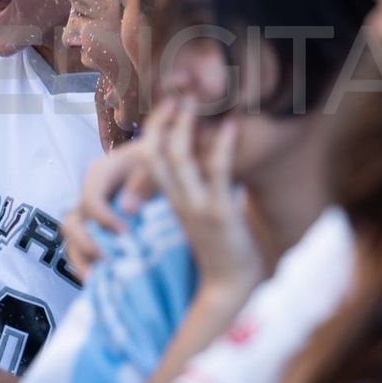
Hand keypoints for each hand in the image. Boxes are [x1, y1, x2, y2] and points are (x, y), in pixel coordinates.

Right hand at [61, 140, 154, 277]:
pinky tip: (103, 279)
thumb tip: (126, 209)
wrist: (173, 170)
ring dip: (83, 261)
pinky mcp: (98, 231)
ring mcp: (92, 215)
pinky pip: (81, 252)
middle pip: (73, 222)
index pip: (89, 199)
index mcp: (101, 174)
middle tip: (109, 259)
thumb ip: (145, 179)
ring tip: (100, 277)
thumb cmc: (164, 162)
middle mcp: (91, 194)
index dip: (102, 219)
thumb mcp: (158, 162)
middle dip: (87, 244)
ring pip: (72, 241)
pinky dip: (88, 266)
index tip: (124, 233)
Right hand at [143, 98, 260, 295]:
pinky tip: (231, 126)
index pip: (150, 161)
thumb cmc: (220, 253)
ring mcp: (196, 208)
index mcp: (172, 203)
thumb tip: (201, 166)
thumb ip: (194, 194)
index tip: (166, 106)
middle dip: (163, 122)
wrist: (229, 288)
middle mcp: (178, 203)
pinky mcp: (219, 214)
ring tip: (194, 101)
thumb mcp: (199, 219)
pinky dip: (222, 146)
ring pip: (179, 160)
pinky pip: (217, 173)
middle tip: (176, 94)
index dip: (155, 131)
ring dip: (185, 126)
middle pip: (156, 155)